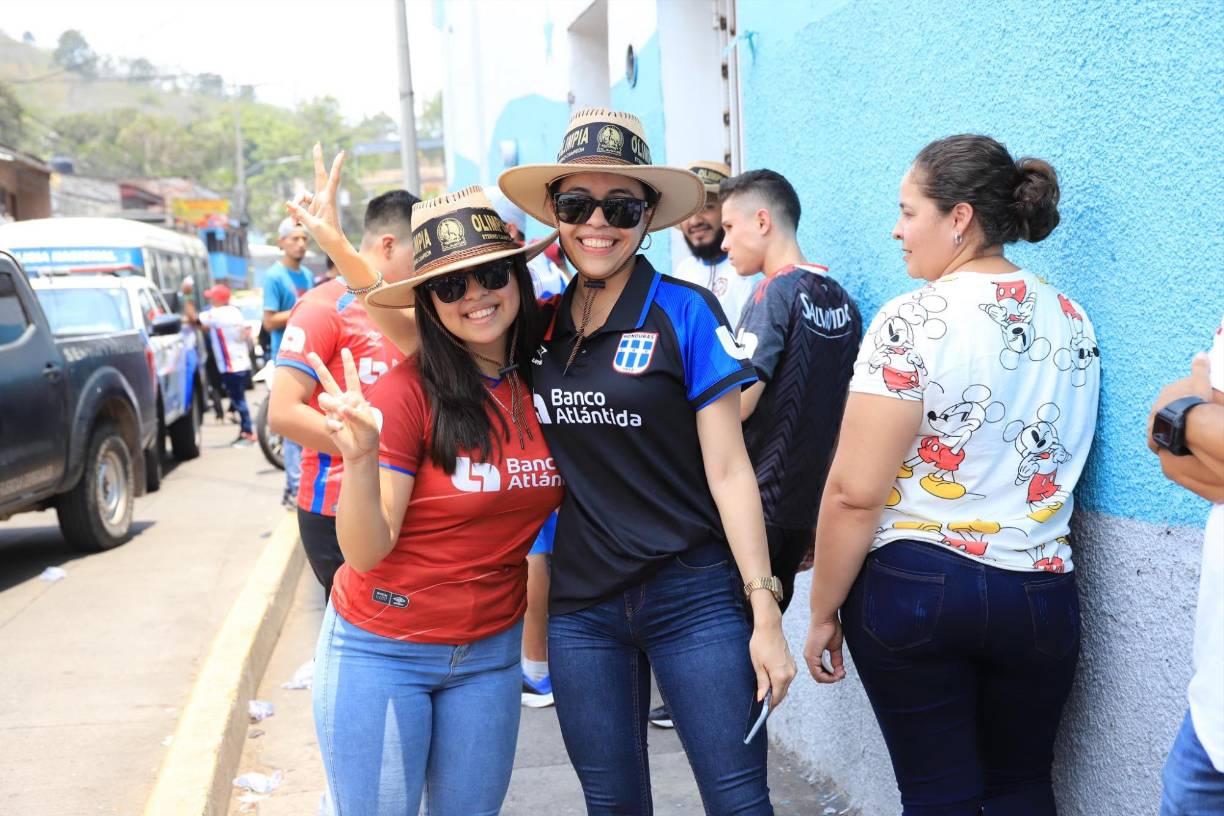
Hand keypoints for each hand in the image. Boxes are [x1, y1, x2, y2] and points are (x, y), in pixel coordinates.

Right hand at [284, 144, 352, 260]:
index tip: (342, 153)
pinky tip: (294, 225)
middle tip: (317, 144)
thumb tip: (288, 203)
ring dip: (295, 207)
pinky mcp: (312, 208)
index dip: (336, 166)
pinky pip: (299, 206)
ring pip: (301, 196)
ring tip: (293, 223)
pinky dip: (295, 214)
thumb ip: (301, 214)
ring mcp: (318, 202)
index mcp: (328, 200)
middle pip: (319, 175)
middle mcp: (324, 198)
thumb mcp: (314, 227)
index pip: (333, 179)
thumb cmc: (329, 237)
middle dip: (317, 160)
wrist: (334, 246)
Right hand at [308, 347, 379, 460]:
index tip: (345, 350)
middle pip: (328, 380)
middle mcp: (342, 400)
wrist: (360, 449)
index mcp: (355, 396)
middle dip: (318, 367)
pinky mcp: (328, 421)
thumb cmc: (368, 433)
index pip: (351, 377)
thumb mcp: (368, 422)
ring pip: (324, 398)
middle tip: (310, 354)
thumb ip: (355, 414)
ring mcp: (333, 410)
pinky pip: (327, 418)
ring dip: (333, 405)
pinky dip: (335, 424)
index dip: (348, 364)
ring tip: (342, 416)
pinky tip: (341, 430)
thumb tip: (341, 408)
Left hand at [748, 605, 796, 706]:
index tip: (763, 711)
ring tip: (764, 691)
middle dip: (773, 699)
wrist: (770, 628)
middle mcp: (790, 674)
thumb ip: (762, 683)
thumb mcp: (758, 665)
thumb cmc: (761, 644)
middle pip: (782, 693)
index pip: (777, 698)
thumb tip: (762, 698)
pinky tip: (770, 680)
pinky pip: (786, 678)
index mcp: (781, 676)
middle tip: (762, 703)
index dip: (770, 706)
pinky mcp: (792, 664)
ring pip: (784, 686)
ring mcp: (792, 668)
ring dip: (776, 690)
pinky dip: (779, 682)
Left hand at [804, 617, 845, 683]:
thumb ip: (836, 659)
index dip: (831, 676)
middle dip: (832, 678)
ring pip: (818, 677)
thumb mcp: (835, 647)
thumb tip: (838, 670)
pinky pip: (817, 673)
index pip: (820, 672)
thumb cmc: (829, 627)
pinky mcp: (811, 655)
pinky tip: (837, 673)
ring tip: (841, 674)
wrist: (825, 617)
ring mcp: (809, 657)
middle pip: (819, 677)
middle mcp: (809, 657)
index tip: (842, 672)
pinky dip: (828, 677)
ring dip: (831, 678)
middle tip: (842, 674)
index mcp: (813, 654)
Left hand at [1148, 353, 1211, 452]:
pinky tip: (1169, 448)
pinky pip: (1156, 442)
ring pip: (1159, 426)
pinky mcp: (1153, 436)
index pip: (1172, 396)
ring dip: (1166, 430)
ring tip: (1178, 436)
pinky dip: (1161, 444)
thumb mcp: (1200, 380)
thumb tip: (1200, 353)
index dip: (1181, 402)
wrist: (1187, 419)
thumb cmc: (1195, 400)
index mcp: (1166, 392)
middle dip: (1172, 416)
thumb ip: (1200, 368)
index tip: (1190, 407)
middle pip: (1164, 411)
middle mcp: (1156, 406)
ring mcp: (1153, 422)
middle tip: (1185, 423)